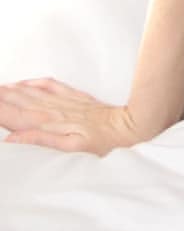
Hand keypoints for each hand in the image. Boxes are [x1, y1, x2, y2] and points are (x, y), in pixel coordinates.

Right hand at [0, 78, 141, 154]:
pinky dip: (34, 83)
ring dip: (11, 89)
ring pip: (31, 92)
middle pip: (18, 101)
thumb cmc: (99, 142)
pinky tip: (23, 82)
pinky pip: (50, 85)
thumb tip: (12, 137)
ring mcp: (63, 101)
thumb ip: (39, 140)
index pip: (15, 115)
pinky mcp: (73, 96)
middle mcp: (53, 109)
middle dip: (1, 96)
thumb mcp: (68, 148)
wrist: (125, 126)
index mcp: (49, 123)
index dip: (0, 109)